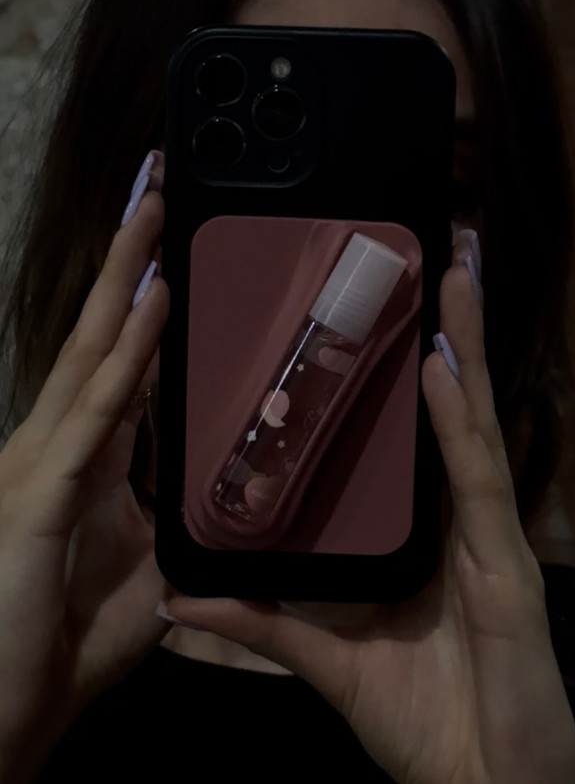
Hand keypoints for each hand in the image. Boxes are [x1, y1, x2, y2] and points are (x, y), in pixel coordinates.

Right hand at [0, 157, 169, 781]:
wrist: (9, 713)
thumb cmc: (65, 642)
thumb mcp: (145, 569)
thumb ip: (176, 523)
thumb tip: (221, 495)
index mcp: (87, 458)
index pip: (122, 365)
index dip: (145, 307)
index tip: (176, 256)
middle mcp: (60, 442)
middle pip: (101, 335)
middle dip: (130, 262)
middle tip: (159, 194)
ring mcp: (46, 460)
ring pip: (93, 352)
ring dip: (128, 280)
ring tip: (154, 213)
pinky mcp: (42, 491)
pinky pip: (98, 412)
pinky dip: (127, 356)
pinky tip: (152, 305)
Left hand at [164, 232, 574, 783]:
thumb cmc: (425, 722)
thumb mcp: (329, 661)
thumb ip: (263, 621)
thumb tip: (184, 594)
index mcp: (421, 535)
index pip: (405, 440)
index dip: (403, 376)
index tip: (377, 320)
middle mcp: (456, 519)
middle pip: (444, 410)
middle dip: (441, 333)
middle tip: (429, 260)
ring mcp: (486, 534)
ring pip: (468, 423)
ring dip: (459, 347)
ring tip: (447, 275)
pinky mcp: (505, 563)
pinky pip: (475, 478)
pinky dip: (458, 420)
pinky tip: (443, 369)